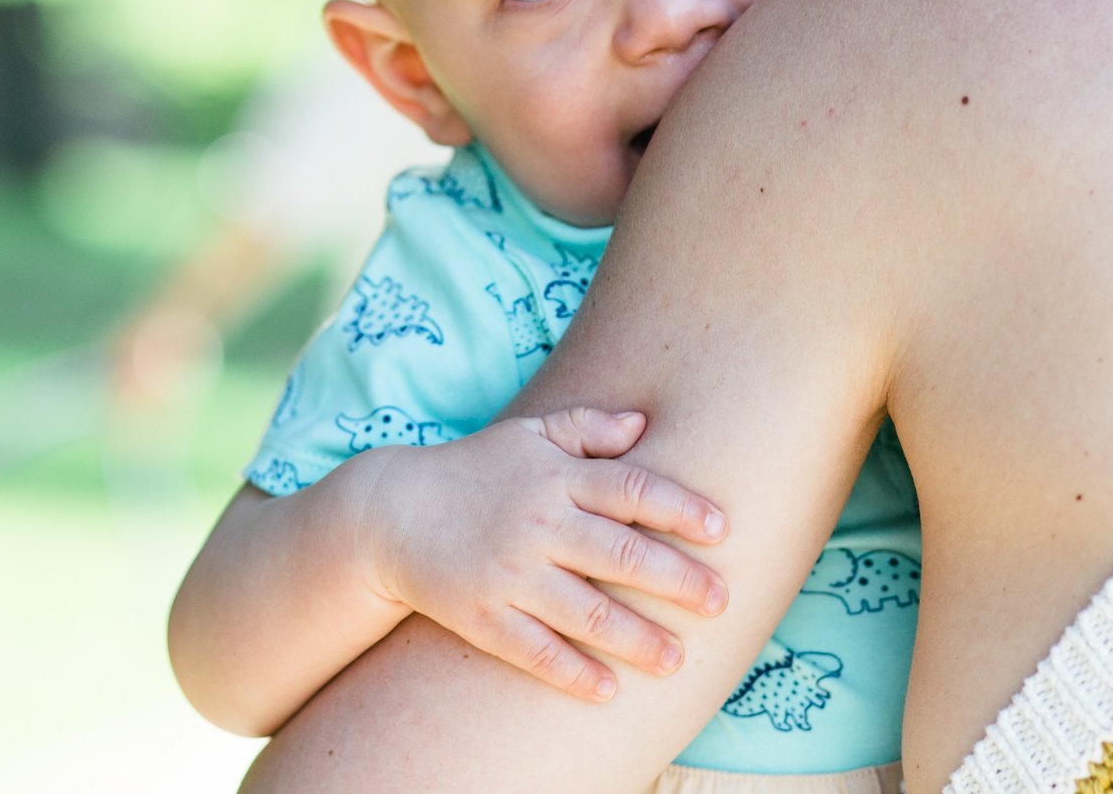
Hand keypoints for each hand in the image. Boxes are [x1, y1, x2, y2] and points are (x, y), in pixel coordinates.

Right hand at [356, 409, 728, 702]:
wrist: (390, 512)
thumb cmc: (473, 470)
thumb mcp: (528, 434)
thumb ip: (586, 427)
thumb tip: (644, 423)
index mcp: (555, 476)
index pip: (631, 489)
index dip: (680, 508)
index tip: (722, 529)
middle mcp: (538, 522)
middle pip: (620, 553)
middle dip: (677, 580)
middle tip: (721, 601)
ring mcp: (509, 573)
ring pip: (586, 610)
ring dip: (636, 637)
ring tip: (676, 659)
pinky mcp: (482, 616)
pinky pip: (536, 650)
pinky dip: (573, 672)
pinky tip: (609, 690)